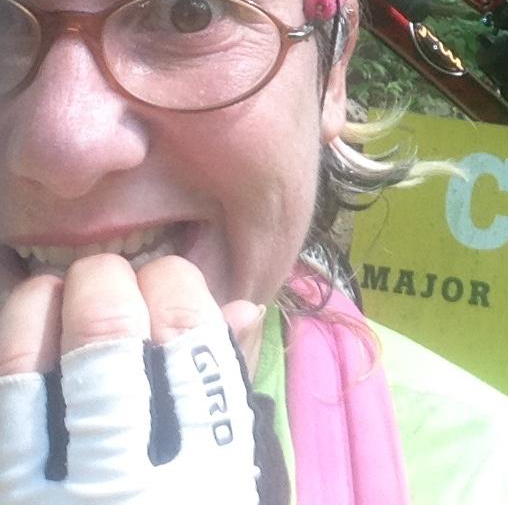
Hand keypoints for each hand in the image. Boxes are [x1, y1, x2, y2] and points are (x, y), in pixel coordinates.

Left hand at [0, 255, 262, 503]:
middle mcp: (123, 488)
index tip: (170, 276)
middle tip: (109, 275)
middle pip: (106, 347)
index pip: (189, 347)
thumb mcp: (227, 487)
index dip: (176, 289)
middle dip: (106, 285)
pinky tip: (18, 330)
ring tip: (52, 288)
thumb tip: (235, 309)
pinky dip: (5, 360)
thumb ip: (230, 397)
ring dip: (37, 311)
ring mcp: (46, 501)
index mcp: (205, 476)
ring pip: (24, 376)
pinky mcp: (4, 498)